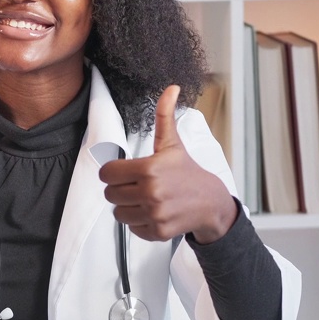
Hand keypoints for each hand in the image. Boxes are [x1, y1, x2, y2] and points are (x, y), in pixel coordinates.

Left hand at [99, 85, 236, 243]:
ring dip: (127, 207)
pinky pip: (131, 228)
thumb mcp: (173, 144)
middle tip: (135, 186)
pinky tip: (152, 212)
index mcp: (149, 168)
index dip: (112, 172)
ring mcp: (154, 213)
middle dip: (120, 189)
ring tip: (144, 199)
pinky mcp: (157, 231)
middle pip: (110, 194)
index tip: (123, 172)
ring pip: (118, 213)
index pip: (107, 174)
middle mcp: (151, 192)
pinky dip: (138, 222)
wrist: (211, 203)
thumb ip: (165, 116)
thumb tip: (171, 88)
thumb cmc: (188, 173)